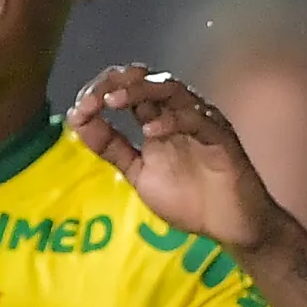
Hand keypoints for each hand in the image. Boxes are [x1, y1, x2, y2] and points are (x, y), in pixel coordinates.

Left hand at [70, 64, 283, 255]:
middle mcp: (179, 114)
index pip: (127, 90)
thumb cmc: (190, 200)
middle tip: (94, 97)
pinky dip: (172, 120)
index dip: (100, 92)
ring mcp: (201, 122)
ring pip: (171, 89)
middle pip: (147, 80)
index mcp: (159, 119)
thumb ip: (112, 149)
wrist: (230, 226)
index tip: (79, 110)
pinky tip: (150, 131)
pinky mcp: (220, 138)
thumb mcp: (139, 174)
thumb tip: (77, 121)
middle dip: (116, 82)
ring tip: (114, 101)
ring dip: (140, 90)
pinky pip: (196, 119)